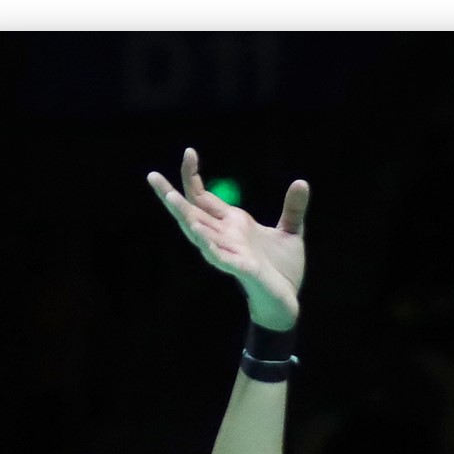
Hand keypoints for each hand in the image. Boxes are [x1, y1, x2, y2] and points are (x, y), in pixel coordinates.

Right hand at [147, 148, 308, 330]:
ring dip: (185, 216)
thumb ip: (293, 209)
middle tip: (151, 175)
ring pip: (199, 233)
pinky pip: (219, 256)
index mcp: (233, 224)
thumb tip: (302, 182)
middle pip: (192, 212)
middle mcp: (226, 236)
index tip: (189, 152)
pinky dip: (208, 244)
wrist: (287, 301)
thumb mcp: (291, 232)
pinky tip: (198, 231)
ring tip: (169, 198)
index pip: (204, 198)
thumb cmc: (283, 270)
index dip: (193, 176)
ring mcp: (230, 253)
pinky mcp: (240, 269)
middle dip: (172, 195)